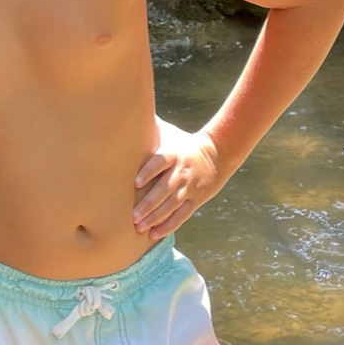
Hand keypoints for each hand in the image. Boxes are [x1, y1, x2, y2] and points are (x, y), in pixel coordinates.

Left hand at [132, 119, 230, 237]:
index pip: (160, 162)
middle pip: (164, 189)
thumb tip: (126, 110)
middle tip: (133, 216)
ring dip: (155, 217)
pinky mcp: (195, 200)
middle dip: (149, 204)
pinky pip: (181, 215)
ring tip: (139, 227)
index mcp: (173, 154)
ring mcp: (189, 187)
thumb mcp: (170, 133)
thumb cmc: (183, 143)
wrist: (217, 154)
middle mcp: (181, 171)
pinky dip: (168, 225)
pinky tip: (154, 233)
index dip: (148, 172)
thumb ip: (150, 127)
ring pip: (171, 205)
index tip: (136, 182)